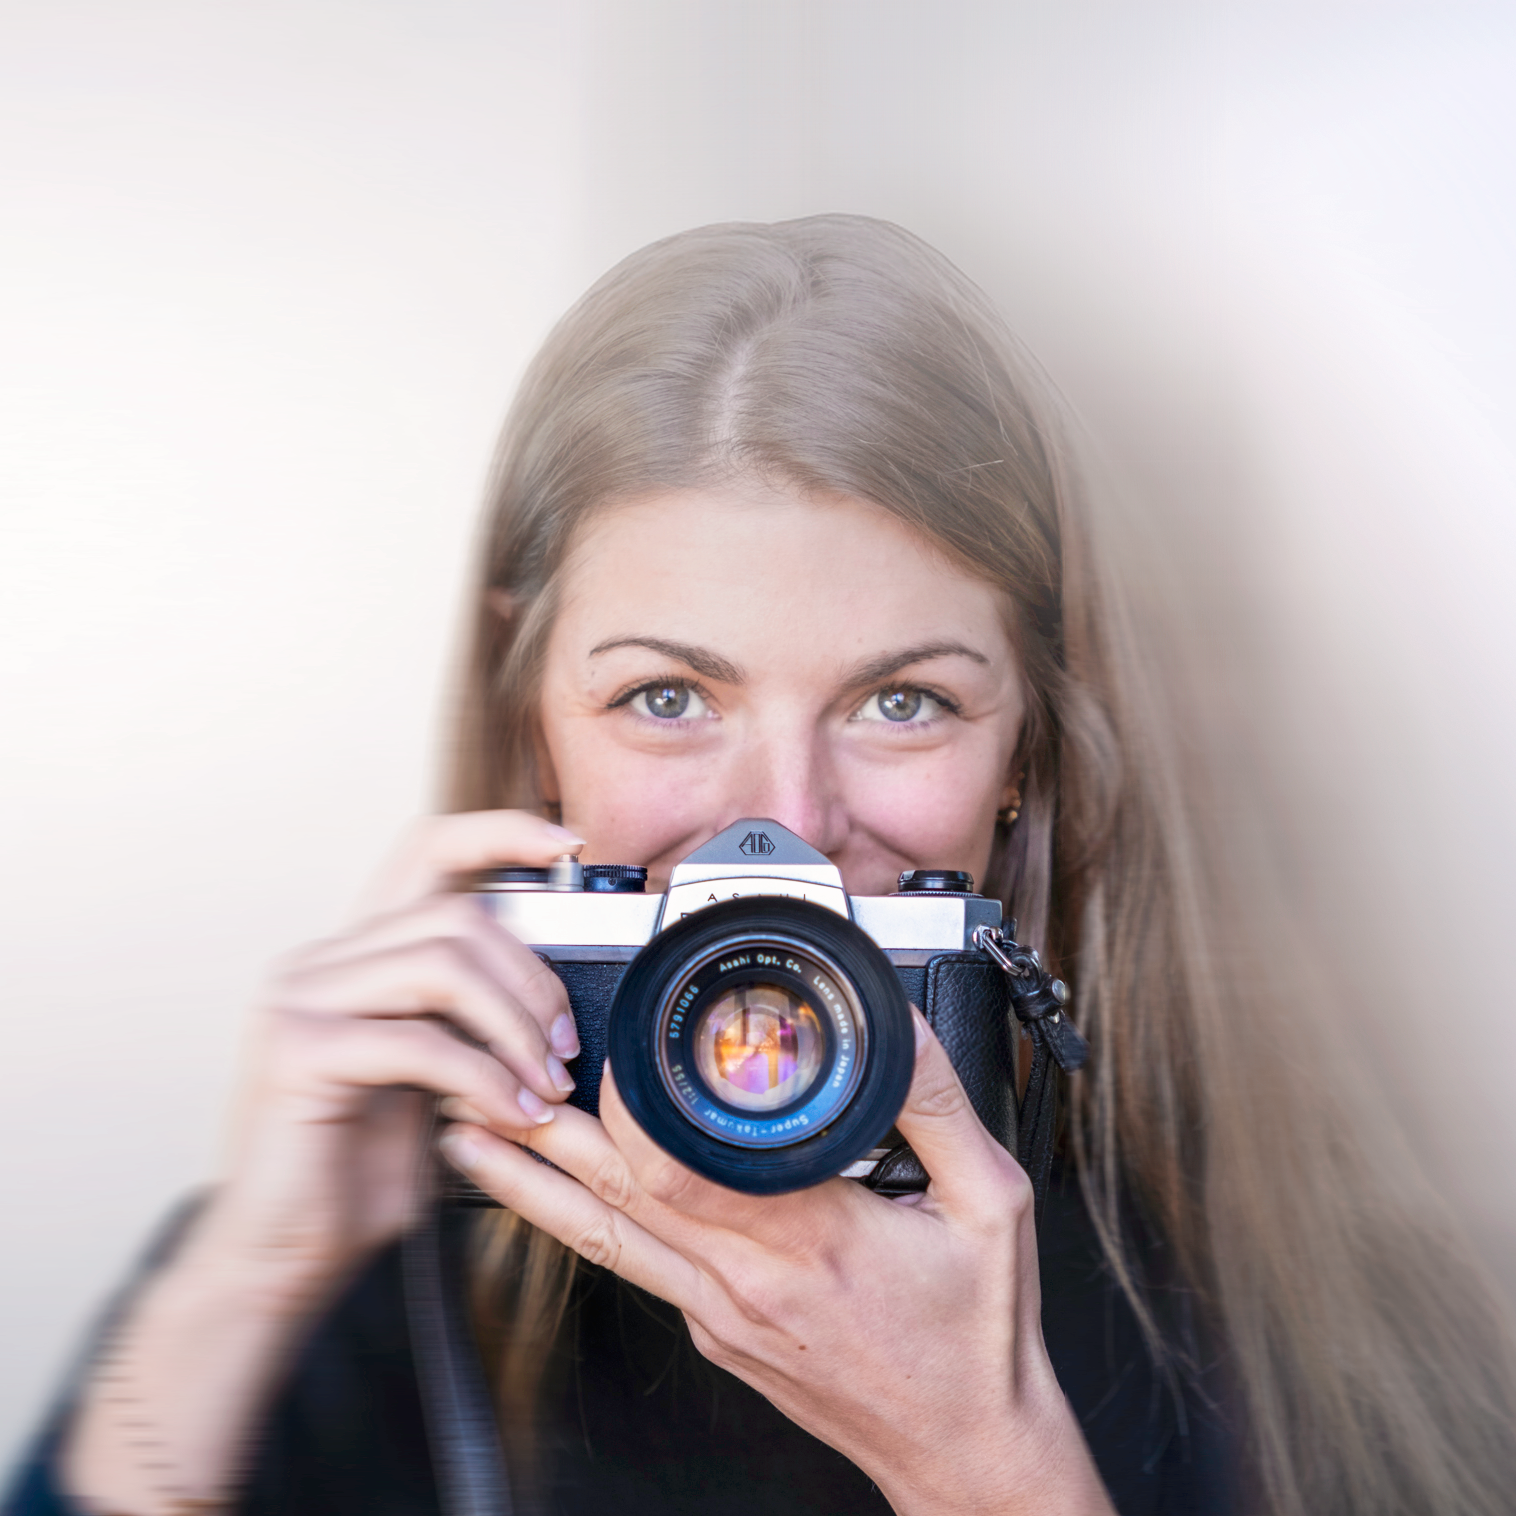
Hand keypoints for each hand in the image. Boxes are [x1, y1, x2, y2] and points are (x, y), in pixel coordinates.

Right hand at [194, 809, 587, 1299]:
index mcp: (354, 954)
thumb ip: (468, 1019)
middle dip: (532, 979)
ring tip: (545, 1086)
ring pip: (443, 963)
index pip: (428, 849)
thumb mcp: (431, 1077)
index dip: (501, 832)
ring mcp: (298, 998)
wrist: (281, 1258)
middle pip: (457, 914)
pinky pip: (420, 1040)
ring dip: (515, 1027)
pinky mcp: (297, 1051)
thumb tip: (554, 995)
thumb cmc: (360, 1172)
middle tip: (564, 1049)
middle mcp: (319, 960)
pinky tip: (514, 1116)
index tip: (570, 844)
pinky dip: (485, 1079)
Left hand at [440, 1008, 1114, 1515]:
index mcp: (810, 1239)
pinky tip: (550, 1192)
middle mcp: (746, 1281)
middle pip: (615, 1196)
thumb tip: (900, 1030)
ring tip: (467, 1135)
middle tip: (476, 1077)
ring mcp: (719, 1316)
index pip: (681, 1169)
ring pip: (603, 1237)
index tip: (589, 1054)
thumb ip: (940, 1108)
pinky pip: (634, 1266)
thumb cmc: (975, 1337)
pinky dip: (580, 1221)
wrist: (963, 1450)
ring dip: (529, 1184)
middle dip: (537, 1134)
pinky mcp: (713, 1334)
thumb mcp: (994, 1203)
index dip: (621, 1111)